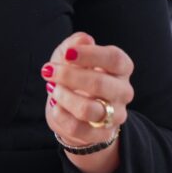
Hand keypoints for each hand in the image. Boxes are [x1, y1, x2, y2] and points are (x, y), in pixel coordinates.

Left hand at [44, 32, 133, 172]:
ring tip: (52, 88)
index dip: (91, 54)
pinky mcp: (101, 134)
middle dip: (69, 76)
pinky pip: (78, 127)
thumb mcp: (70, 55)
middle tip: (48, 71)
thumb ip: (75, 43)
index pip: (115, 59)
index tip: (68, 54)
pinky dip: (61, 114)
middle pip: (100, 84)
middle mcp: (123, 92)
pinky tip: (55, 105)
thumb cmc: (74, 76)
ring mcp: (114, 115)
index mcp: (120, 68)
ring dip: (64, 96)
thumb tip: (83, 39)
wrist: (73, 110)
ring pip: (88, 109)